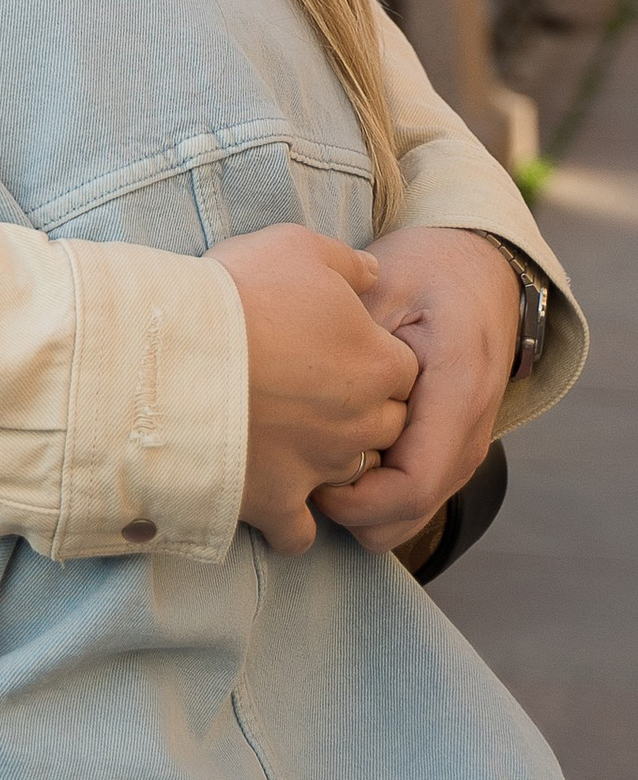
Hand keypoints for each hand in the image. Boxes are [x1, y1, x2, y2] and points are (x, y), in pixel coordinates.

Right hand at [212, 223, 417, 553]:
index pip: (406, 372)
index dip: (374, 358)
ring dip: (329, 461)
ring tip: (287, 436)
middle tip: (312, 391)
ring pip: (350, 476)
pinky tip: (270, 497)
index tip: (337, 348)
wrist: (173, 351)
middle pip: (386, 428)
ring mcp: (320, 467)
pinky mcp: (275, 500)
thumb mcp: (296, 248)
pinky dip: (289, 521)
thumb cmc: (237, 293)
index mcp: (376, 362)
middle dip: (360, 413)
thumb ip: (348, 263)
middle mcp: (360, 422)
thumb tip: (374, 273)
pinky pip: (299, 532)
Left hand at [314, 227, 517, 552]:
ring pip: (411, 512)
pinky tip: (340, 451)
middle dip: (351, 511)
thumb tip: (301, 385)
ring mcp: (466, 445)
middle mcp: (471, 430)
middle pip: (409, 512)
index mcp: (458, 389)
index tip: (309, 476)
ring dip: (363, 503)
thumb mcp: (384, 283)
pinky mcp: (452, 448)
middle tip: (301, 471)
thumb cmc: (426, 270)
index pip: (413, 484)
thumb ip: (352, 337)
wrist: (478, 267)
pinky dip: (375, 490)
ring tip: (317, 459)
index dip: (355, 500)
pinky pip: (414, 493)